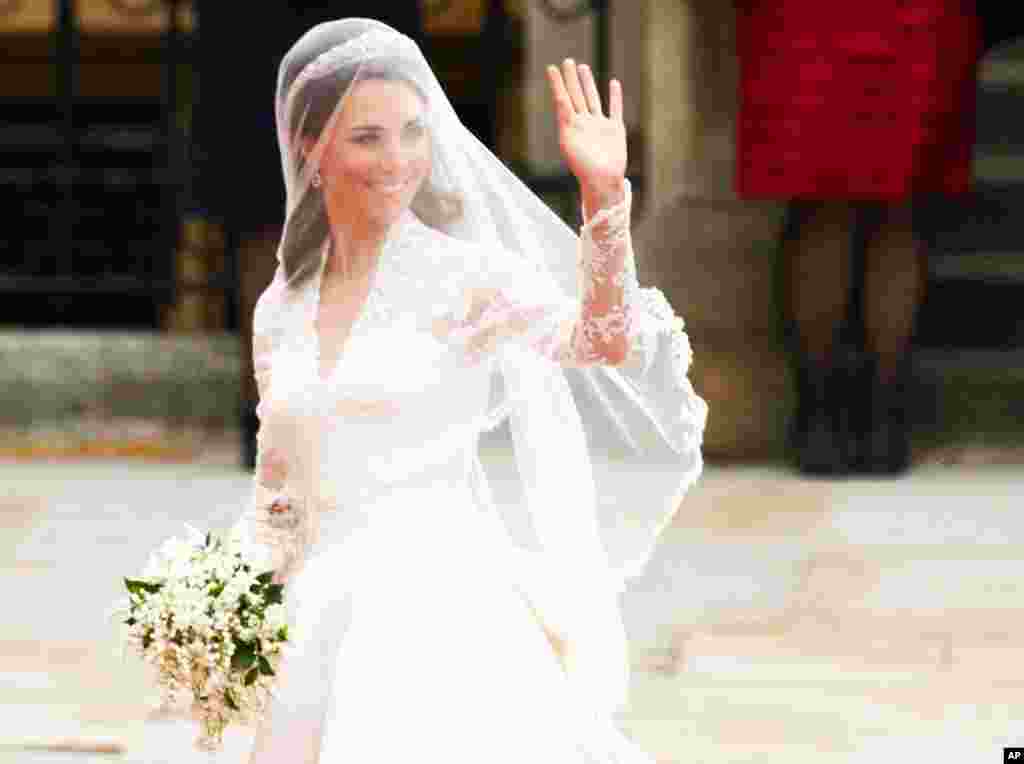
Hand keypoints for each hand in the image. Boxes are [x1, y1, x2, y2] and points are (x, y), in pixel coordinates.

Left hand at [545, 59, 626, 208]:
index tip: (551, 68)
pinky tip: (613, 84)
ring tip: (583, 68)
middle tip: (568, 61)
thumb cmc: (583, 167)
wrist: (603, 181)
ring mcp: (599, 126)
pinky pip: (614, 110)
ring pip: (592, 100)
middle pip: (576, 96)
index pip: (562, 100)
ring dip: (588, 84)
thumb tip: (559, 98)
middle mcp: (583, 124)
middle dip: (572, 79)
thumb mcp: (569, 140)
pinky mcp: (615, 130)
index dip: (557, 83)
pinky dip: (614, 97)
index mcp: (570, 127)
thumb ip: (565, 118)